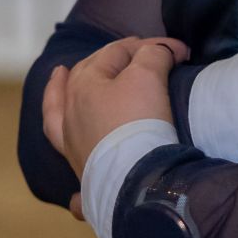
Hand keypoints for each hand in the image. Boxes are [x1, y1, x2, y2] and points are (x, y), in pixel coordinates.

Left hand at [42, 35, 190, 183]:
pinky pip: (73, 177)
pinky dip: (74, 179)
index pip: (116, 52)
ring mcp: (73, 148)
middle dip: (109, 60)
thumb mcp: (149, 75)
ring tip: (60, 77)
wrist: (138, 179)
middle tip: (137, 54)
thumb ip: (153, 54)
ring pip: (57, 115)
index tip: (180, 51)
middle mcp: (70, 115)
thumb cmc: (140, 120)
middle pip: (86, 75)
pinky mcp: (85, 178)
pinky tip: (72, 191)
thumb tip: (159, 52)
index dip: (150, 46)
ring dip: (58, 93)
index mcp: (83, 85)